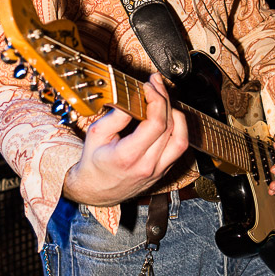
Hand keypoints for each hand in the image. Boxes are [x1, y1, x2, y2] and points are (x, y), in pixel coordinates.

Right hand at [63, 73, 188, 204]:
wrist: (95, 191)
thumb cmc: (93, 163)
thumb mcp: (96, 134)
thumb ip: (116, 115)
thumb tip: (132, 96)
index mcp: (128, 156)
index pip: (156, 124)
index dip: (157, 100)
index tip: (149, 86)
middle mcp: (147, 166)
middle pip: (169, 126)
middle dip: (164, 99)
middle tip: (155, 84)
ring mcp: (158, 171)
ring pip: (180, 139)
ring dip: (175, 114)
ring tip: (163, 100)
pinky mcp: (163, 172)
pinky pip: (178, 148)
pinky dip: (177, 129)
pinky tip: (168, 116)